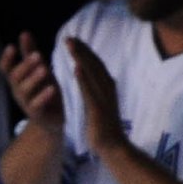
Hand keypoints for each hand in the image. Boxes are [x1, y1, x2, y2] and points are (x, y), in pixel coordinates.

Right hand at [1, 33, 63, 131]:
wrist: (52, 121)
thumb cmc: (44, 91)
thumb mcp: (38, 70)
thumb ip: (30, 53)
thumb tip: (24, 32)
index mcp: (17, 80)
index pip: (5, 68)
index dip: (7, 58)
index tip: (12, 46)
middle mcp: (18, 91)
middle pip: (16, 77)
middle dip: (26, 65)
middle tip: (38, 54)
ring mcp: (26, 104)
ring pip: (25, 91)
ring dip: (34, 79)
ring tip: (45, 69)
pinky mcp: (37, 115)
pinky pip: (36, 106)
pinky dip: (43, 96)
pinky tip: (52, 88)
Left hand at [63, 37, 124, 156]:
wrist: (114, 147)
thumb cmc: (105, 126)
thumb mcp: (99, 102)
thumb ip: (94, 88)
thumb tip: (87, 74)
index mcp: (107, 86)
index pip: (95, 64)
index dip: (85, 50)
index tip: (73, 39)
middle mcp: (107, 88)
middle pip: (94, 64)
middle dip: (81, 49)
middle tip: (68, 36)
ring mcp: (104, 98)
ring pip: (92, 73)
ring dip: (81, 57)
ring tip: (70, 44)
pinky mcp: (98, 109)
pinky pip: (89, 91)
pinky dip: (83, 79)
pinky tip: (76, 67)